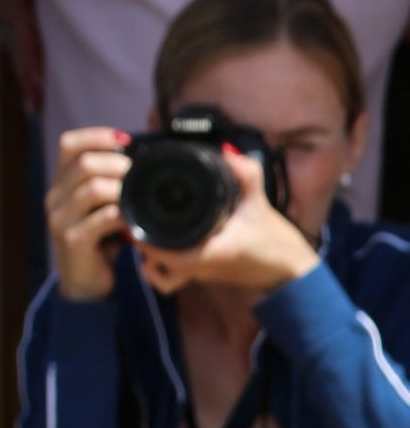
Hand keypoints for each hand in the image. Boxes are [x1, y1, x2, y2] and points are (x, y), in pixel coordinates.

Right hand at [46, 123, 129, 300]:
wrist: (84, 284)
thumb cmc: (98, 241)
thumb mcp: (99, 207)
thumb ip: (109, 184)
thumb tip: (138, 159)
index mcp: (61, 184)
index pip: (69, 144)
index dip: (97, 135)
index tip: (125, 140)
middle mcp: (55, 197)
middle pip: (84, 164)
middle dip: (118, 164)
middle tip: (139, 175)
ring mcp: (61, 219)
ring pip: (92, 189)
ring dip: (121, 189)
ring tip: (137, 196)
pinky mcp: (73, 240)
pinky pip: (102, 219)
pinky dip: (122, 215)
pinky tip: (132, 220)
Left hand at [136, 145, 320, 301]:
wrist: (292, 271)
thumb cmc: (276, 243)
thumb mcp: (260, 205)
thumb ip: (246, 175)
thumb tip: (228, 153)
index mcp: (207, 253)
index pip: (159, 252)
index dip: (142, 234)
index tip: (135, 212)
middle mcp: (198, 268)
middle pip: (153, 262)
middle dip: (141, 240)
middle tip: (136, 214)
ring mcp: (200, 274)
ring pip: (161, 272)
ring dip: (150, 254)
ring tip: (147, 226)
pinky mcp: (204, 273)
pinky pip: (174, 273)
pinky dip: (164, 261)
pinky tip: (166, 240)